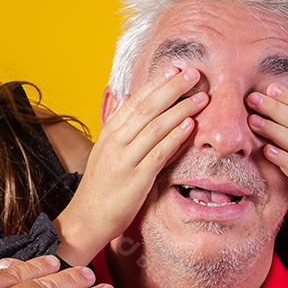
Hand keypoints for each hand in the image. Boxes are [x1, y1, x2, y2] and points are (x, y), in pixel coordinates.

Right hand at [55, 66, 206, 264]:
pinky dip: (174, 136)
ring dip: (180, 109)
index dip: (157, 83)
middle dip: (172, 88)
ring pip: (156, 127)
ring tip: (201, 96)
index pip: (136, 101)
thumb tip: (125, 98)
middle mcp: (116, 142)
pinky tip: (189, 124)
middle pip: (147, 108)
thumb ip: (116, 124)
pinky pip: (159, 152)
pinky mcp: (136, 178)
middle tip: (194, 72)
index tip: (175, 69)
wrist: (86, 219)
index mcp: (109, 133)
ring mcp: (125, 159)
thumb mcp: (103, 150)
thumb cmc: (100, 186)